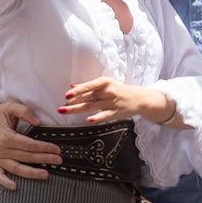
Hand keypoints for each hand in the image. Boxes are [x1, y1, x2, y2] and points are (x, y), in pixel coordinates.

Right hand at [0, 100, 61, 191]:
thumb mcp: (11, 107)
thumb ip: (25, 112)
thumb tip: (38, 122)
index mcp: (6, 136)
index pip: (30, 145)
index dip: (44, 147)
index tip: (56, 149)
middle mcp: (1, 149)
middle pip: (26, 157)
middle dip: (44, 159)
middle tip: (58, 160)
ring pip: (16, 168)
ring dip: (32, 173)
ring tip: (46, 174)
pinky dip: (4, 182)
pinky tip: (14, 187)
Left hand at [60, 77, 174, 124]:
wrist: (139, 99)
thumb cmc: (120, 90)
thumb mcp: (105, 84)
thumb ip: (89, 86)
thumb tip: (72, 86)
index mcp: (105, 82)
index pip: (89, 86)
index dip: (77, 91)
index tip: (67, 95)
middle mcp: (108, 92)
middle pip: (87, 98)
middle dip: (73, 102)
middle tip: (61, 107)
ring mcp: (111, 103)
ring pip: (91, 106)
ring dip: (77, 109)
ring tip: (66, 111)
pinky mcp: (115, 112)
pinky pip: (104, 115)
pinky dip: (96, 118)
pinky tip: (88, 120)